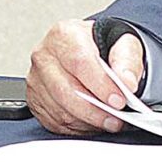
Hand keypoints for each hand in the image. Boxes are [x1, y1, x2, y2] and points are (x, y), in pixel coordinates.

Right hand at [27, 18, 145, 135]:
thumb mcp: (122, 43)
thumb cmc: (99, 46)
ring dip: (87, 121)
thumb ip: (127, 60)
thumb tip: (127, 82)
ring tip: (107, 121)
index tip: (118, 100)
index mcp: (64, 35)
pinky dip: (76, 126)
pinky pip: (54, 121)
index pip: (80, 62)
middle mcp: (44, 56)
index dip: (100, 85)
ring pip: (60, 110)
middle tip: (116, 118)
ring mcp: (36, 79)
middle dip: (95, 111)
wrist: (84, 49)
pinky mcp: (34, 100)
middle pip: (66, 91)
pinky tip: (90, 121)